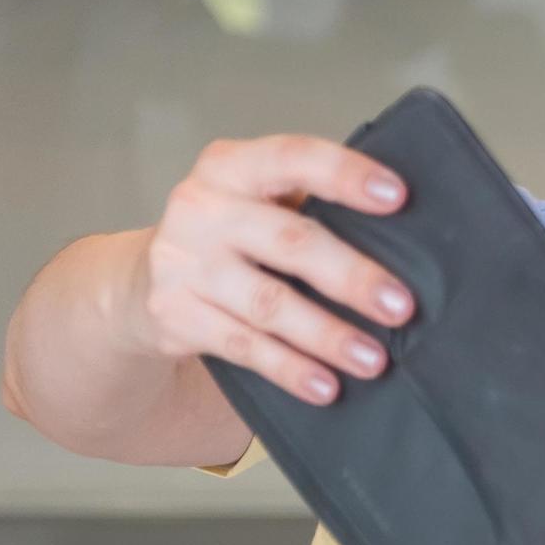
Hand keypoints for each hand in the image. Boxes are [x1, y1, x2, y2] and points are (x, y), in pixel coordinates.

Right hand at [133, 135, 416, 404]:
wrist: (141, 281)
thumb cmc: (231, 235)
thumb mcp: (257, 201)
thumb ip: (310, 206)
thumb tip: (403, 244)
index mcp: (231, 165)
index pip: (294, 158)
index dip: (346, 175)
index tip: (398, 196)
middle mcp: (201, 207)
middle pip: (290, 241)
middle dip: (352, 277)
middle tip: (402, 306)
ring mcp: (182, 262)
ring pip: (268, 303)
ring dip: (327, 335)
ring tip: (373, 360)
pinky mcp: (173, 314)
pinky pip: (242, 346)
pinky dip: (289, 368)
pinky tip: (325, 386)